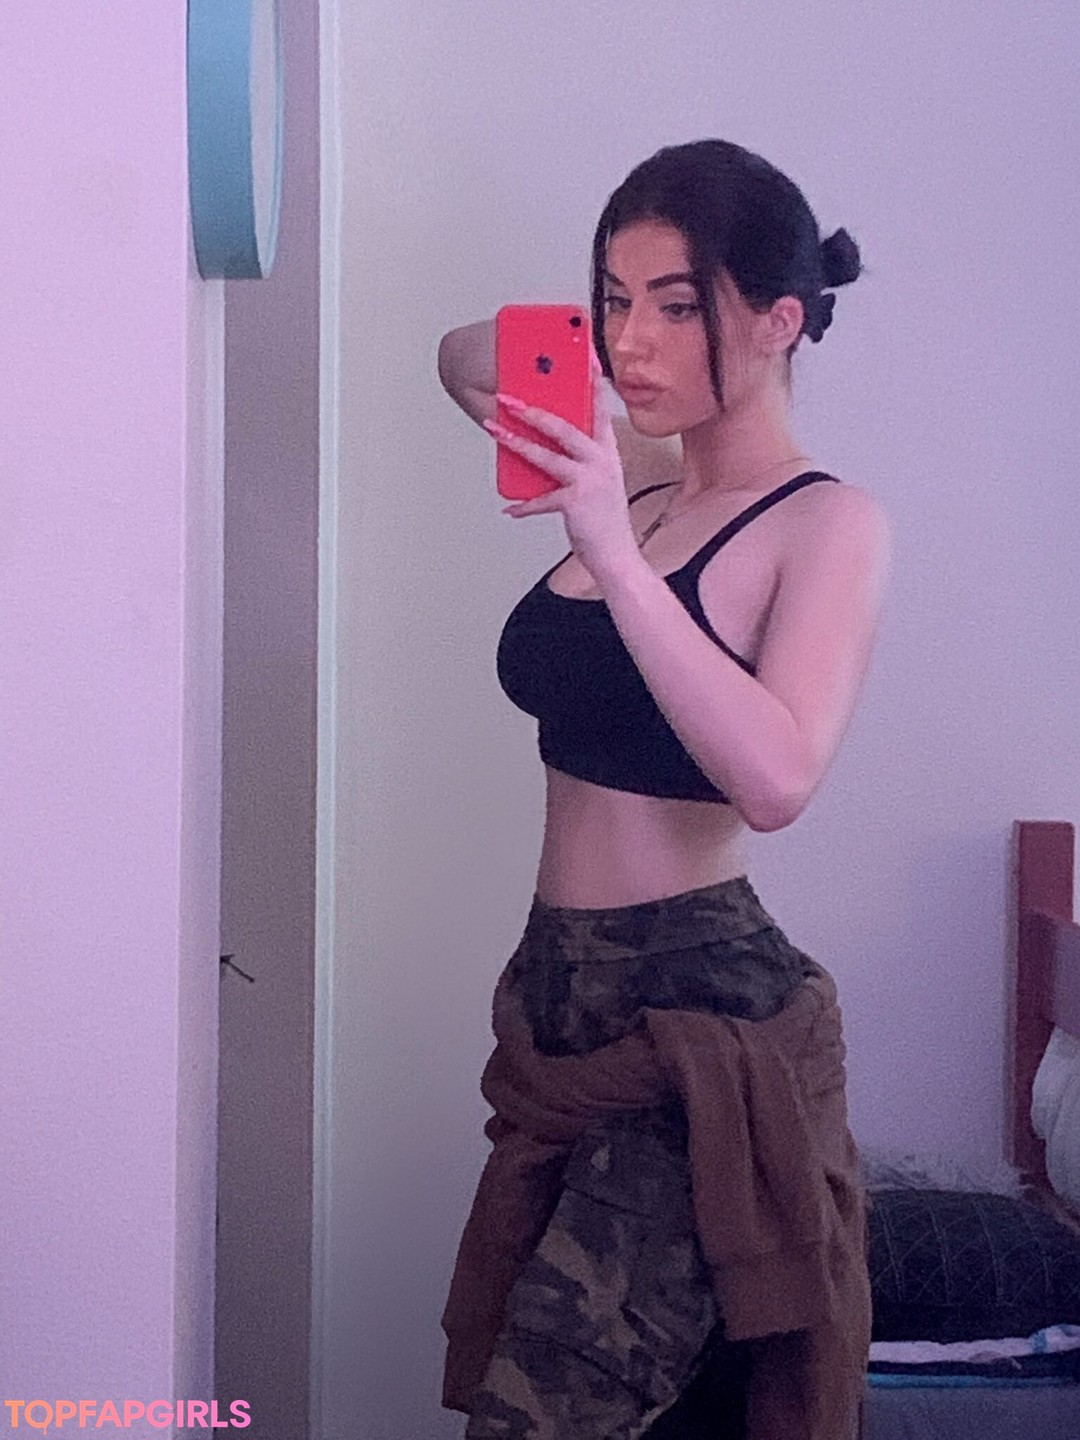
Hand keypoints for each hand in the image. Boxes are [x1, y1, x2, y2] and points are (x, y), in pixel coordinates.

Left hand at [483, 352, 639, 580]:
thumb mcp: (597, 484)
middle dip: (533, 409)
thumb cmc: (603, 521)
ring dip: (515, 442)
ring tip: (493, 429)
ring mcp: (589, 480)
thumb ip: (577, 463)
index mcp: (607, 453)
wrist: (617, 557)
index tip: (583, 359)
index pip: (599, 410)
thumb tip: (543, 448)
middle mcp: (601, 461)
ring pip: (546, 454)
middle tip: (508, 397)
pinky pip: (541, 499)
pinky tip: (510, 507)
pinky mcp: (576, 501)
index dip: (591, 383)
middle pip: (564, 426)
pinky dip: (524, 505)